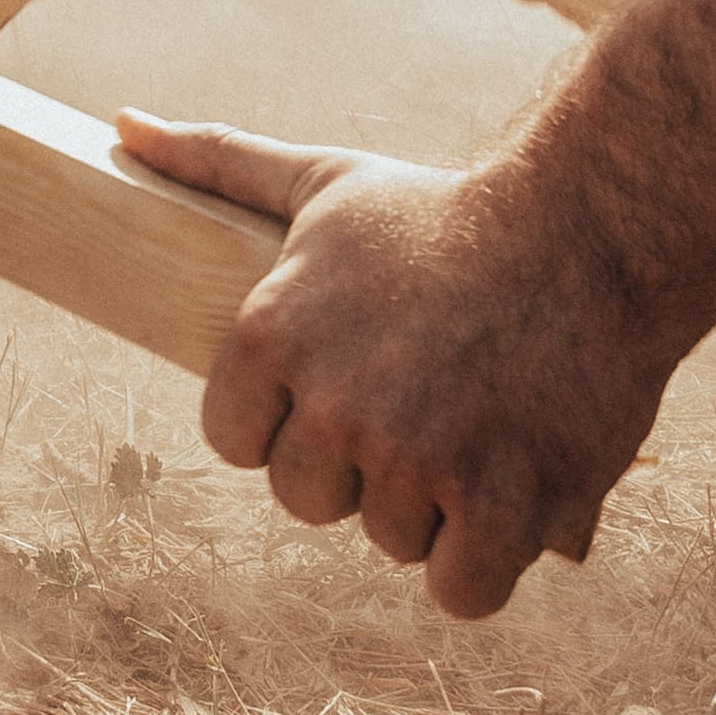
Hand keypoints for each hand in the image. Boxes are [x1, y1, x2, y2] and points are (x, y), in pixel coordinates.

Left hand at [112, 120, 674, 616]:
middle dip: (358, 466)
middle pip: (306, 499)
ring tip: (477, 423)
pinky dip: (485, 562)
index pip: (235, 441)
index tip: (343, 383)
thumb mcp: (322, 182)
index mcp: (271, 336)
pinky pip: (458, 591)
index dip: (289, 420)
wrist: (592, 232)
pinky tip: (508, 500)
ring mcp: (416, 460)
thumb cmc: (446, 214)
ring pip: (388, 540)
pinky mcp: (500, 507)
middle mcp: (334, 405)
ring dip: (431, 505)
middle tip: (421, 401)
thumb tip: (123, 124)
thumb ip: (216, 162)